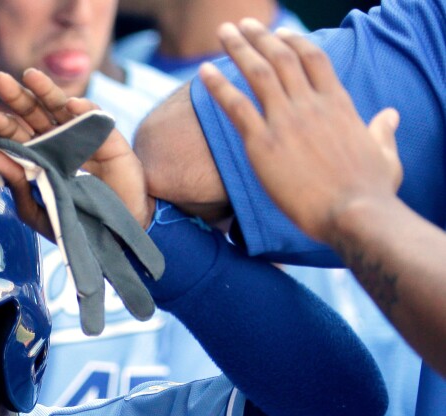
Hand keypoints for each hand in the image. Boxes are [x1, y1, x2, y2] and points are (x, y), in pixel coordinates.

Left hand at [0, 68, 153, 238]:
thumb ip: (15, 184)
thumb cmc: (73, 222)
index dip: (3, 126)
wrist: (116, 233)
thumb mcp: (38, 210)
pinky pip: (95, 119)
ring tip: (30, 76)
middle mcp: (56, 142)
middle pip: (33, 114)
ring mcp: (82, 137)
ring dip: (45, 91)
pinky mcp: (108, 139)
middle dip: (17, 97)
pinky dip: (84, 110)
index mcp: (36, 158)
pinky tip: (71, 105)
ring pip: (60, 107)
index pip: (16, 136)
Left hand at [198, 19, 401, 243]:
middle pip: (281, 58)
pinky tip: (203, 72)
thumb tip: (389, 116)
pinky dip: (218, 86)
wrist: (354, 213)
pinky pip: (235, 106)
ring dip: (238, 48)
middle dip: (260, 37)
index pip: (314, 59)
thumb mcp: (385, 154)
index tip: (280, 33)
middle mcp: (310, 105)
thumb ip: (383, 131)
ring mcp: (285, 122)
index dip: (294, 42)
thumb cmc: (372, 191)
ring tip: (223, 32)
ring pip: (258, 73)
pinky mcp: (262, 144)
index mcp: (338, 104)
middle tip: (242, 25)